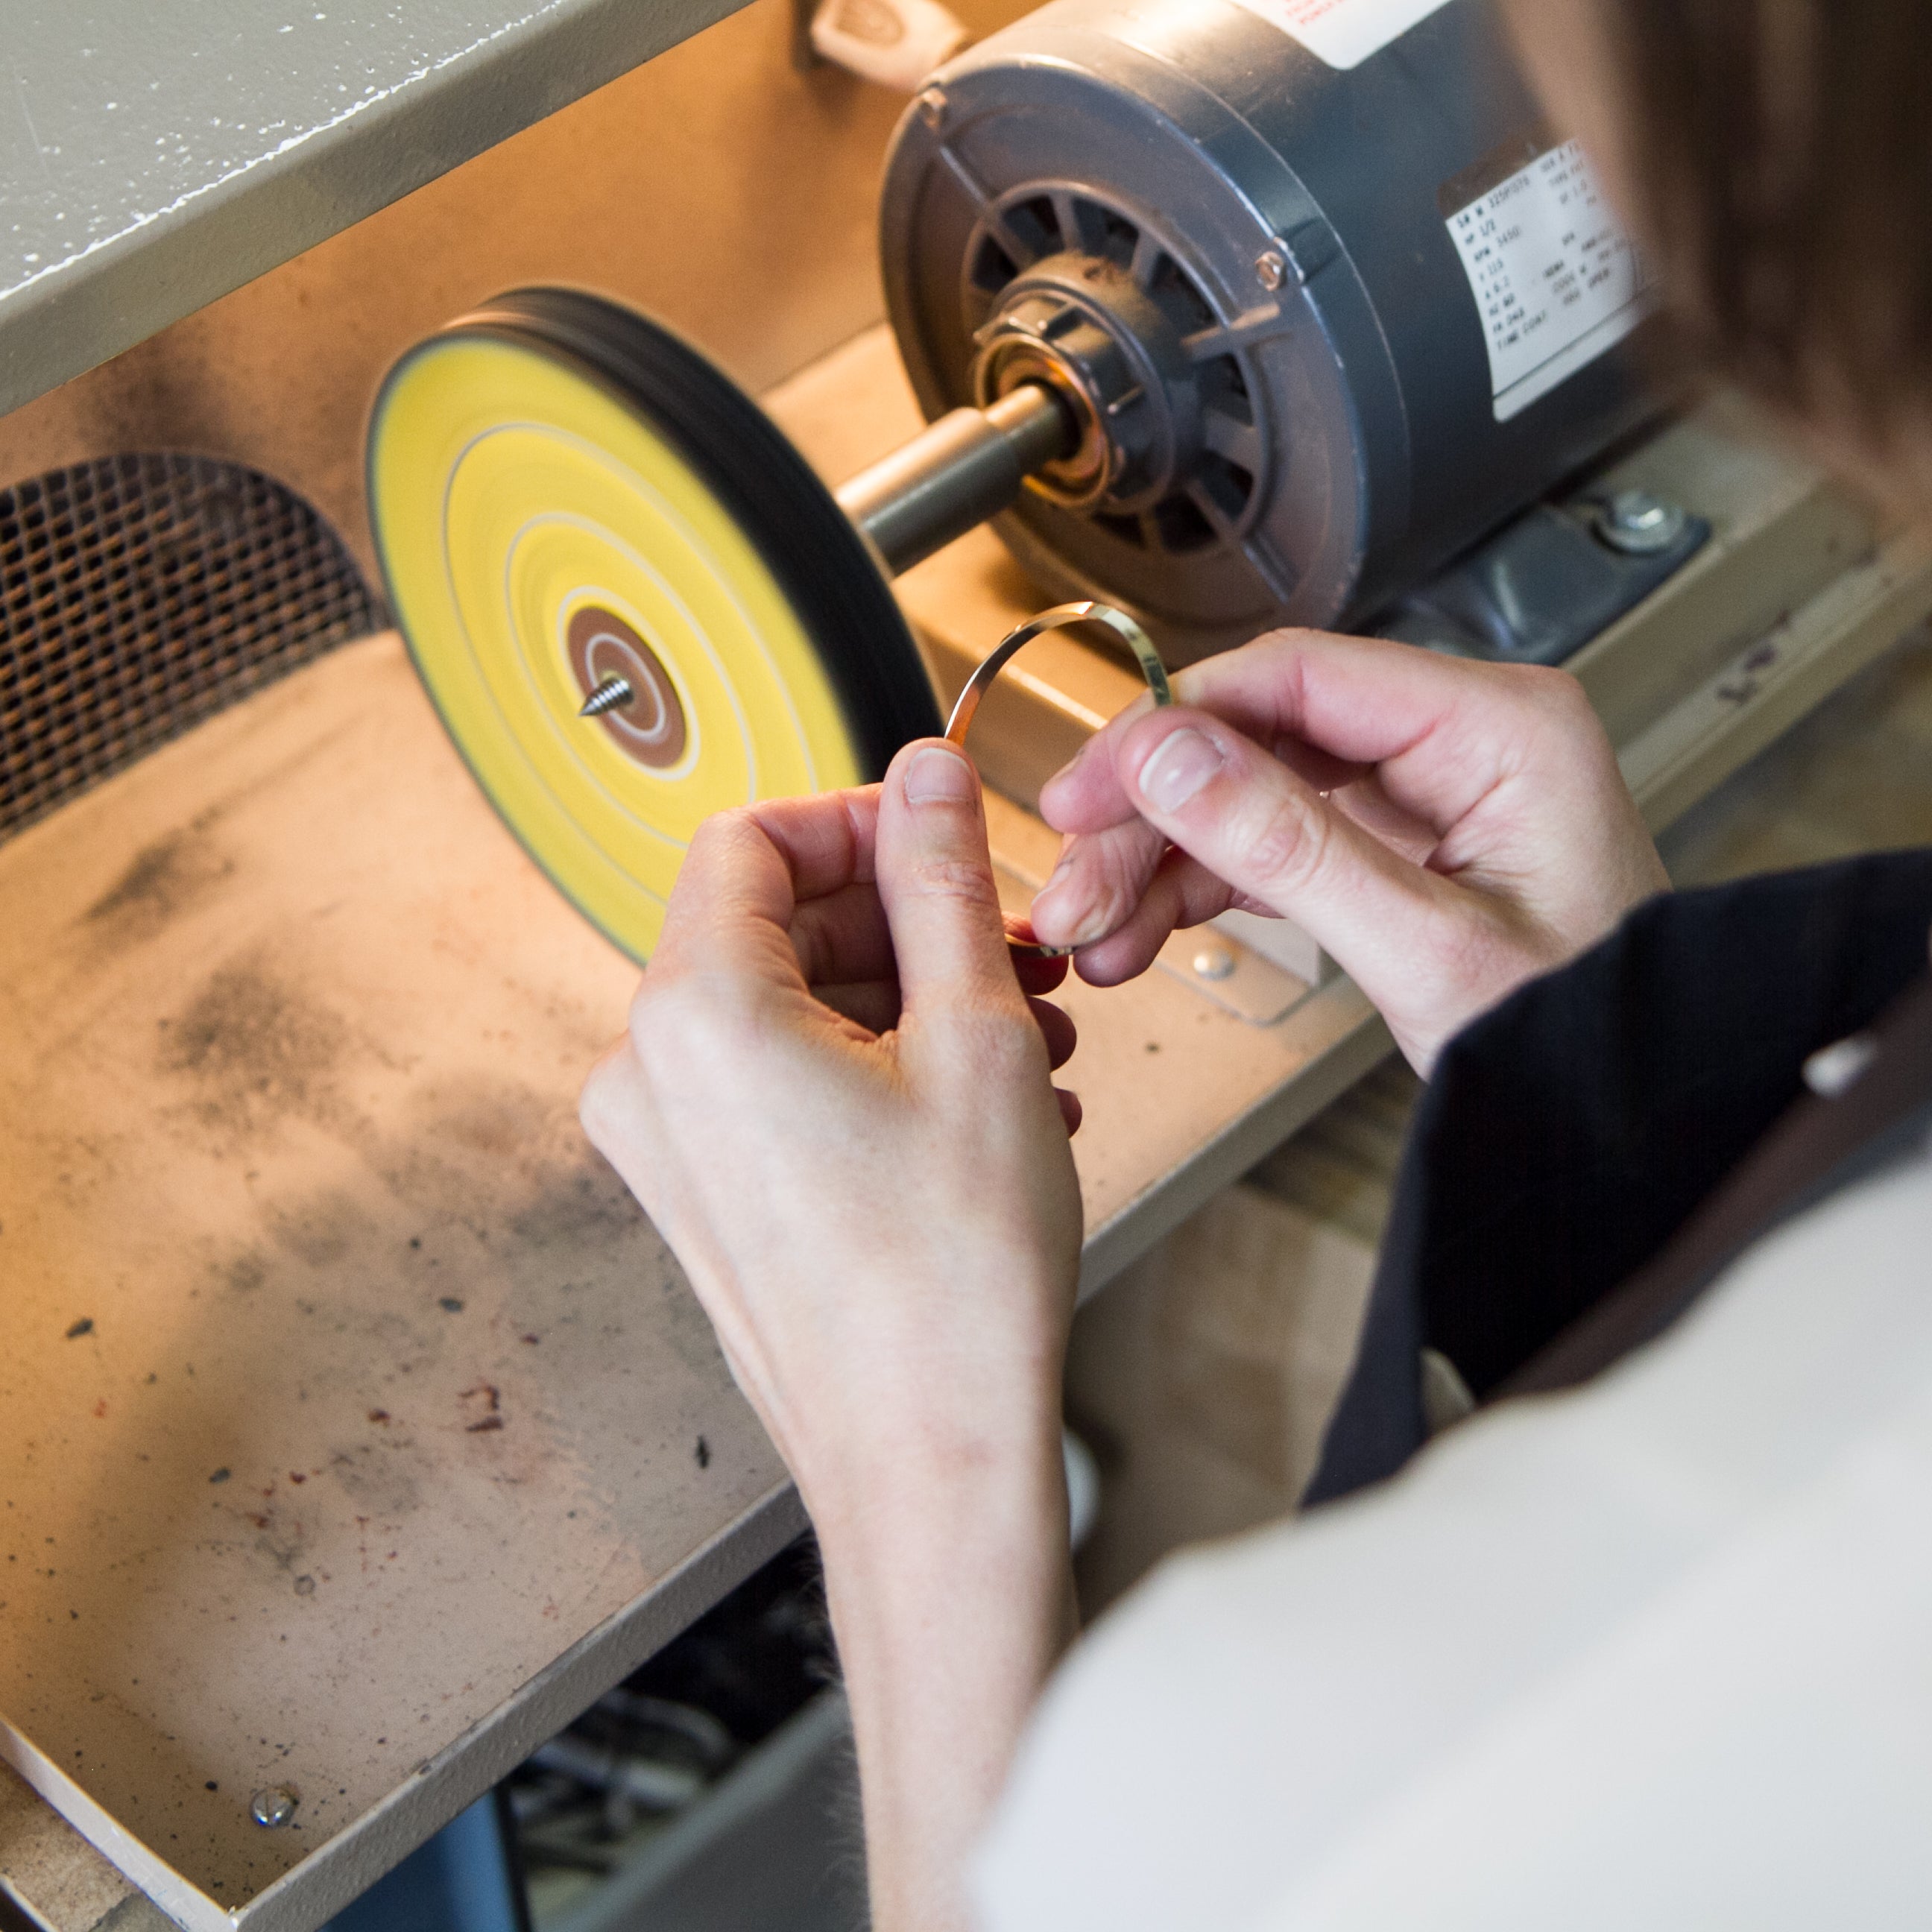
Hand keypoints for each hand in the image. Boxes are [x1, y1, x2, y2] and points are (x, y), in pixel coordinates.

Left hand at [580, 740, 1082, 1930]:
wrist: (930, 1465)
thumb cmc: (955, 1282)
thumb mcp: (977, 1039)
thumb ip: (941, 883)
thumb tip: (925, 774)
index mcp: (696, 1015)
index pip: (750, 838)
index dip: (859, 820)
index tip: (945, 839)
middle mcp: (651, 1076)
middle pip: (771, 925)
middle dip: (906, 921)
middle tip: (1018, 948)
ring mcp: (669, 1148)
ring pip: (791, 1010)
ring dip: (912, 999)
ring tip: (1035, 1039)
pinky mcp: (704, 1200)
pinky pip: (783, 1087)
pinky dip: (879, 1069)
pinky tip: (990, 1102)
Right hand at [1027, 630, 1668, 1074]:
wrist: (1638, 1121)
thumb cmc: (1583, 1040)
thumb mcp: (1426, 949)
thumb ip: (1291, 847)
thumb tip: (1168, 758)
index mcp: (1498, 727)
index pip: (1295, 679)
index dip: (1170, 727)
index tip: (1086, 788)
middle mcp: (1459, 741)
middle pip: (1257, 738)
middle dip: (1150, 817)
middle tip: (1071, 883)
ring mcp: (1424, 795)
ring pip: (1249, 795)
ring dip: (1160, 863)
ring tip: (1091, 933)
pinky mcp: (1396, 850)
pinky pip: (1274, 847)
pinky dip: (1202, 892)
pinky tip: (1141, 935)